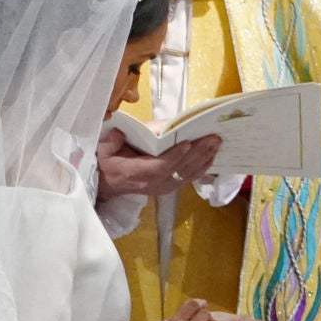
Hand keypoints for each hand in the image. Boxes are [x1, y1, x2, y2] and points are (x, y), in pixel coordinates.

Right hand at [97, 129, 220, 197]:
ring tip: (216, 143)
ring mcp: (163, 187)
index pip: (160, 166)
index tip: (188, 143)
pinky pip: (188, 178)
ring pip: (187, 174)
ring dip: (204, 158)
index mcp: (136, 173)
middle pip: (179, 169)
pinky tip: (212, 157)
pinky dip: (202, 168)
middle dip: (198, 153)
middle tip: (213, 138)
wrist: (107, 184)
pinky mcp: (169, 187)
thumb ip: (112, 141)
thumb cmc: (107, 163)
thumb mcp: (104, 150)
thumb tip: (121, 133)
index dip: (175, 156)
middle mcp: (153, 183)